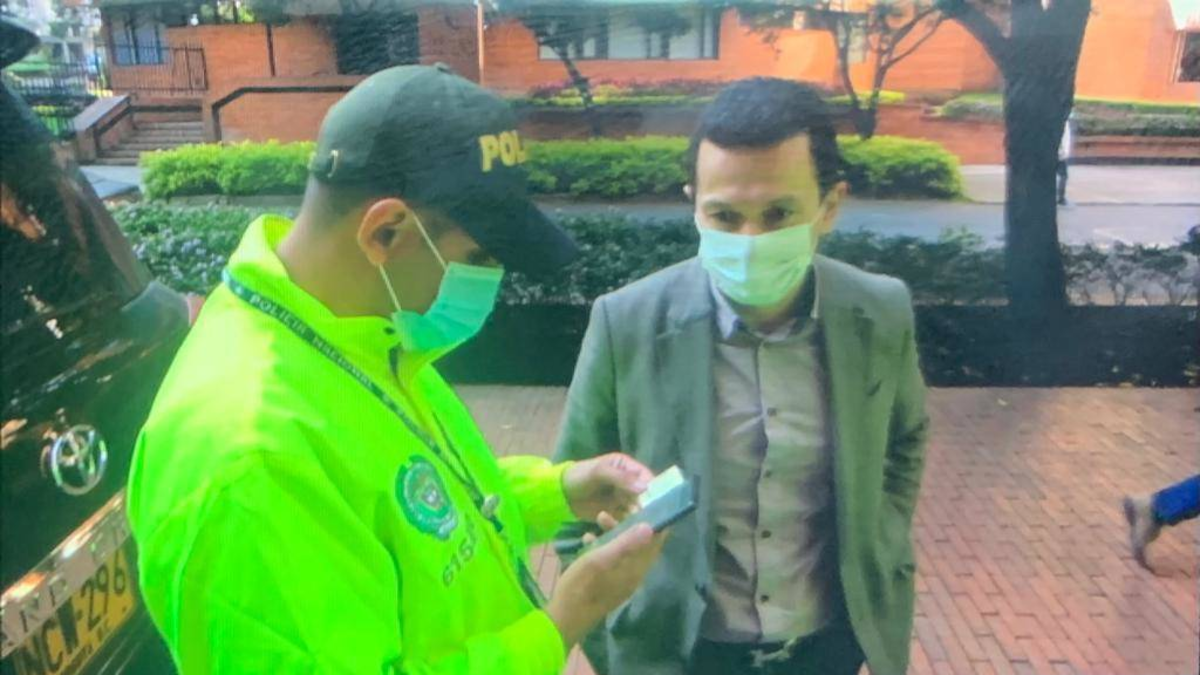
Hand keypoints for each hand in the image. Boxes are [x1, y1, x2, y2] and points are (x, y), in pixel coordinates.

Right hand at [545, 513, 666, 648]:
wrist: (564, 618)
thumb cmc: (581, 586)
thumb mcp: (600, 559)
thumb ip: (625, 543)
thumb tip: (651, 527)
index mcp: (636, 569)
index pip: (656, 543)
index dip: (656, 522)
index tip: (649, 502)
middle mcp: (634, 575)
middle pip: (641, 545)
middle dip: (630, 523)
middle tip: (619, 506)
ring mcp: (622, 581)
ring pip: (626, 551)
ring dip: (615, 533)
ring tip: (598, 517)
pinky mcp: (609, 585)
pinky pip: (614, 560)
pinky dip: (605, 546)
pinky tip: (588, 539)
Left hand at [563, 453, 651, 521]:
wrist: (560, 494)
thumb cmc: (579, 476)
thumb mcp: (598, 472)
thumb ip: (621, 478)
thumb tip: (645, 488)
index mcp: (629, 468)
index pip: (649, 480)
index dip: (653, 492)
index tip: (653, 506)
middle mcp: (630, 484)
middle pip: (646, 498)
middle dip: (644, 510)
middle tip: (639, 521)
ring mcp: (624, 500)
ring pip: (637, 512)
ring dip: (634, 521)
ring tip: (624, 527)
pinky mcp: (617, 514)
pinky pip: (626, 522)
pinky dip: (624, 527)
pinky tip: (617, 531)